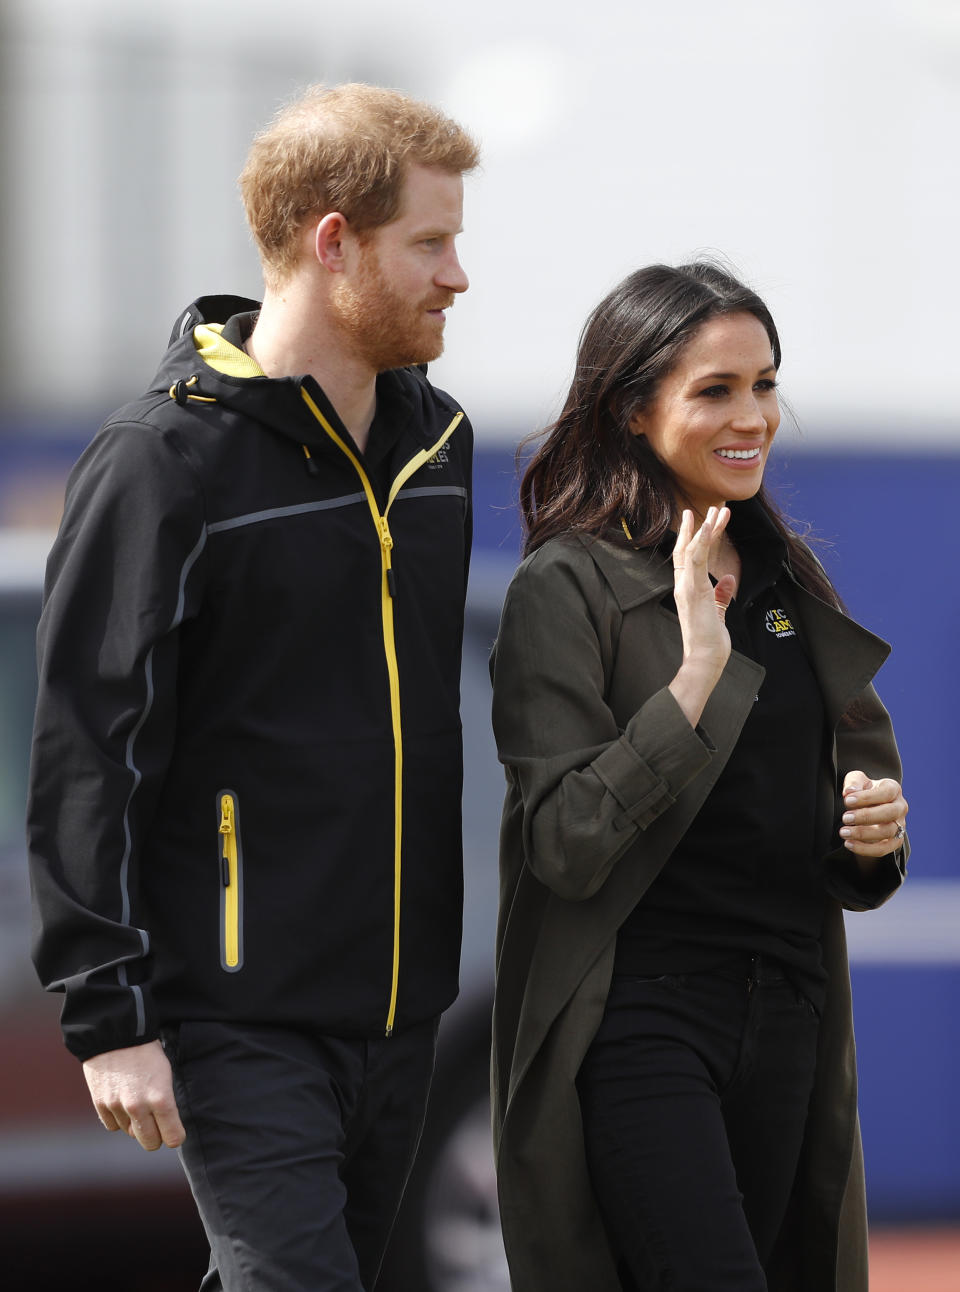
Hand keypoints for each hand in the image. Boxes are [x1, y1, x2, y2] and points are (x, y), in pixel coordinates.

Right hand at [83, 1040, 185, 1150]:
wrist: (116, 1034)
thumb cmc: (147, 1053)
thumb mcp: (165, 1074)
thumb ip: (165, 1103)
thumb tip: (165, 1128)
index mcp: (161, 1098)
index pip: (173, 1137)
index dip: (175, 1135)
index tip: (174, 1131)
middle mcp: (138, 1106)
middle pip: (151, 1143)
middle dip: (156, 1136)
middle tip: (157, 1123)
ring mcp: (117, 1107)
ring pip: (130, 1133)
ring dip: (135, 1123)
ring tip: (137, 1100)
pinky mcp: (100, 1105)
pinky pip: (112, 1126)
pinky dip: (118, 1119)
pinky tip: (121, 1101)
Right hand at [668, 507, 737, 727]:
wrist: (704, 660)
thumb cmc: (710, 641)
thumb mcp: (718, 612)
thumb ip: (721, 594)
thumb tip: (728, 578)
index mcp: (688, 590)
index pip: (690, 557)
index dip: (698, 537)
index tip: (710, 521)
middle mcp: (683, 585)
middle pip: (687, 548)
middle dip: (698, 527)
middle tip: (710, 507)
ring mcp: (686, 587)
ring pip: (691, 549)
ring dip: (704, 528)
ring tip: (715, 509)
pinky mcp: (693, 590)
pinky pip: (695, 559)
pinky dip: (702, 540)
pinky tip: (709, 525)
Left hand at [839, 771, 907, 856]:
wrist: (869, 807)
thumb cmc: (863, 790)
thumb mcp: (857, 781)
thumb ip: (853, 782)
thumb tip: (849, 792)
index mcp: (893, 789)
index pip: (886, 793)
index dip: (867, 797)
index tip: (848, 800)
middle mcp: (900, 807)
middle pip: (890, 813)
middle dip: (866, 816)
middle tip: (845, 818)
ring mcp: (900, 825)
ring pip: (888, 832)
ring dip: (864, 834)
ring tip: (843, 832)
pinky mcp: (895, 841)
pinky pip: (883, 849)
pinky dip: (866, 849)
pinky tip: (848, 844)